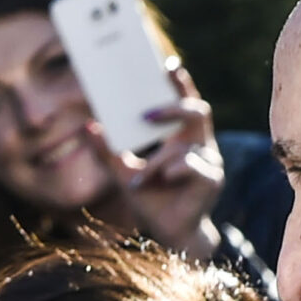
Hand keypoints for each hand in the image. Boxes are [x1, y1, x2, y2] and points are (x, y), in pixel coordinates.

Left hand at [95, 63, 223, 262]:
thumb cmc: (151, 200)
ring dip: (157, 163)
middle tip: (146, 113)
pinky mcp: (211, 179)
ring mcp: (209, 160)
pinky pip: (191, 166)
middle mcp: (199, 144)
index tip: (167, 66)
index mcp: (182, 138)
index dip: (179, 84)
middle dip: (173, 107)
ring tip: (140, 180)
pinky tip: (164, 179)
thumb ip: (107, 151)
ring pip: (182, 148)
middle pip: (196, 111)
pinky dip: (172, 172)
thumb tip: (89, 126)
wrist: (168, 234)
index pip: (184, 102)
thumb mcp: (123, 173)